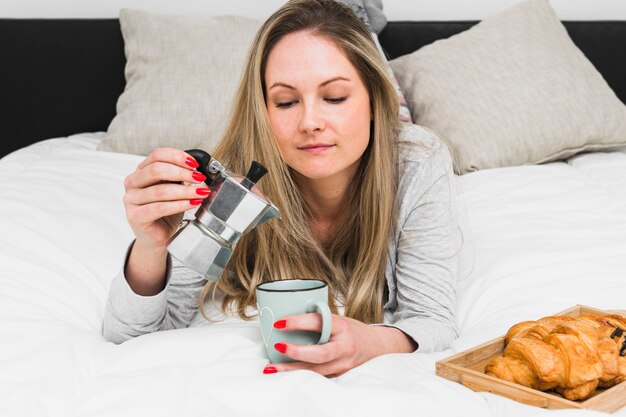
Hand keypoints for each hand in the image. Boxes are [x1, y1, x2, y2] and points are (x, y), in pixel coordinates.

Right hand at [123, 147, 209, 248]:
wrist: (157, 236)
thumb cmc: (165, 212)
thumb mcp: (174, 189)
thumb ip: (181, 177)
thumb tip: (199, 171)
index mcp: (141, 171)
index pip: (157, 155)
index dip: (177, 156)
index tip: (194, 164)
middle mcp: (133, 183)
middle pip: (156, 170)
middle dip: (182, 173)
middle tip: (199, 178)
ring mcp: (131, 200)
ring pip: (160, 190)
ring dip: (185, 191)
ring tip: (200, 193)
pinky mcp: (136, 216)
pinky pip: (159, 208)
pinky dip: (179, 205)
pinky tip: (192, 203)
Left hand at [263, 314, 416, 376]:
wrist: (377, 347)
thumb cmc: (353, 330)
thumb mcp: (339, 319)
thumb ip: (320, 321)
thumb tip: (288, 317)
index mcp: (343, 327)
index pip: (319, 323)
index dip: (298, 322)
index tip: (279, 322)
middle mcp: (344, 347)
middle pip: (319, 353)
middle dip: (296, 352)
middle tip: (277, 346)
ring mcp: (343, 364)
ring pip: (315, 370)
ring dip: (291, 370)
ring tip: (271, 368)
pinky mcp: (339, 374)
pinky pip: (317, 376)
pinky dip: (300, 375)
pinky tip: (285, 374)